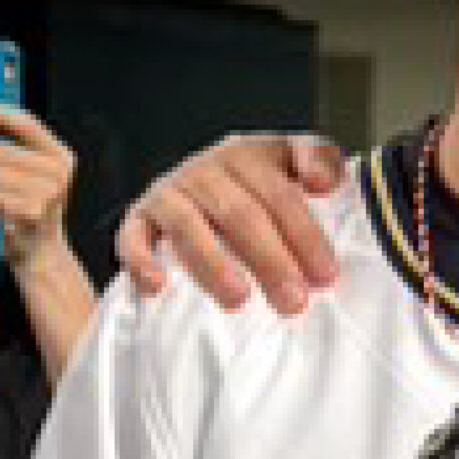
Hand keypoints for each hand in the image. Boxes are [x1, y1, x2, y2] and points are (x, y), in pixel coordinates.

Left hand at [0, 104, 76, 266]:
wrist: (40, 248)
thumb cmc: (27, 205)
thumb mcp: (28, 171)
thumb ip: (11, 148)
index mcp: (61, 156)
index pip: (28, 125)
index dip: (0, 115)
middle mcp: (59, 172)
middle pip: (0, 150)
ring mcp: (50, 192)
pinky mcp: (34, 211)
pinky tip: (1, 209)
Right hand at [115, 131, 344, 313]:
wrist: (196, 179)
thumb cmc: (256, 183)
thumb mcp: (292, 162)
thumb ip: (321, 162)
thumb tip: (324, 182)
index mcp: (250, 155)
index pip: (280, 195)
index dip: (305, 236)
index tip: (326, 276)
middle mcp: (206, 170)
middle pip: (240, 215)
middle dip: (270, 261)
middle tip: (293, 302)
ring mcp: (169, 192)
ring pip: (188, 226)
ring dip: (213, 265)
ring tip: (239, 300)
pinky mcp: (138, 216)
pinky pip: (133, 237)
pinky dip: (142, 261)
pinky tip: (158, 287)